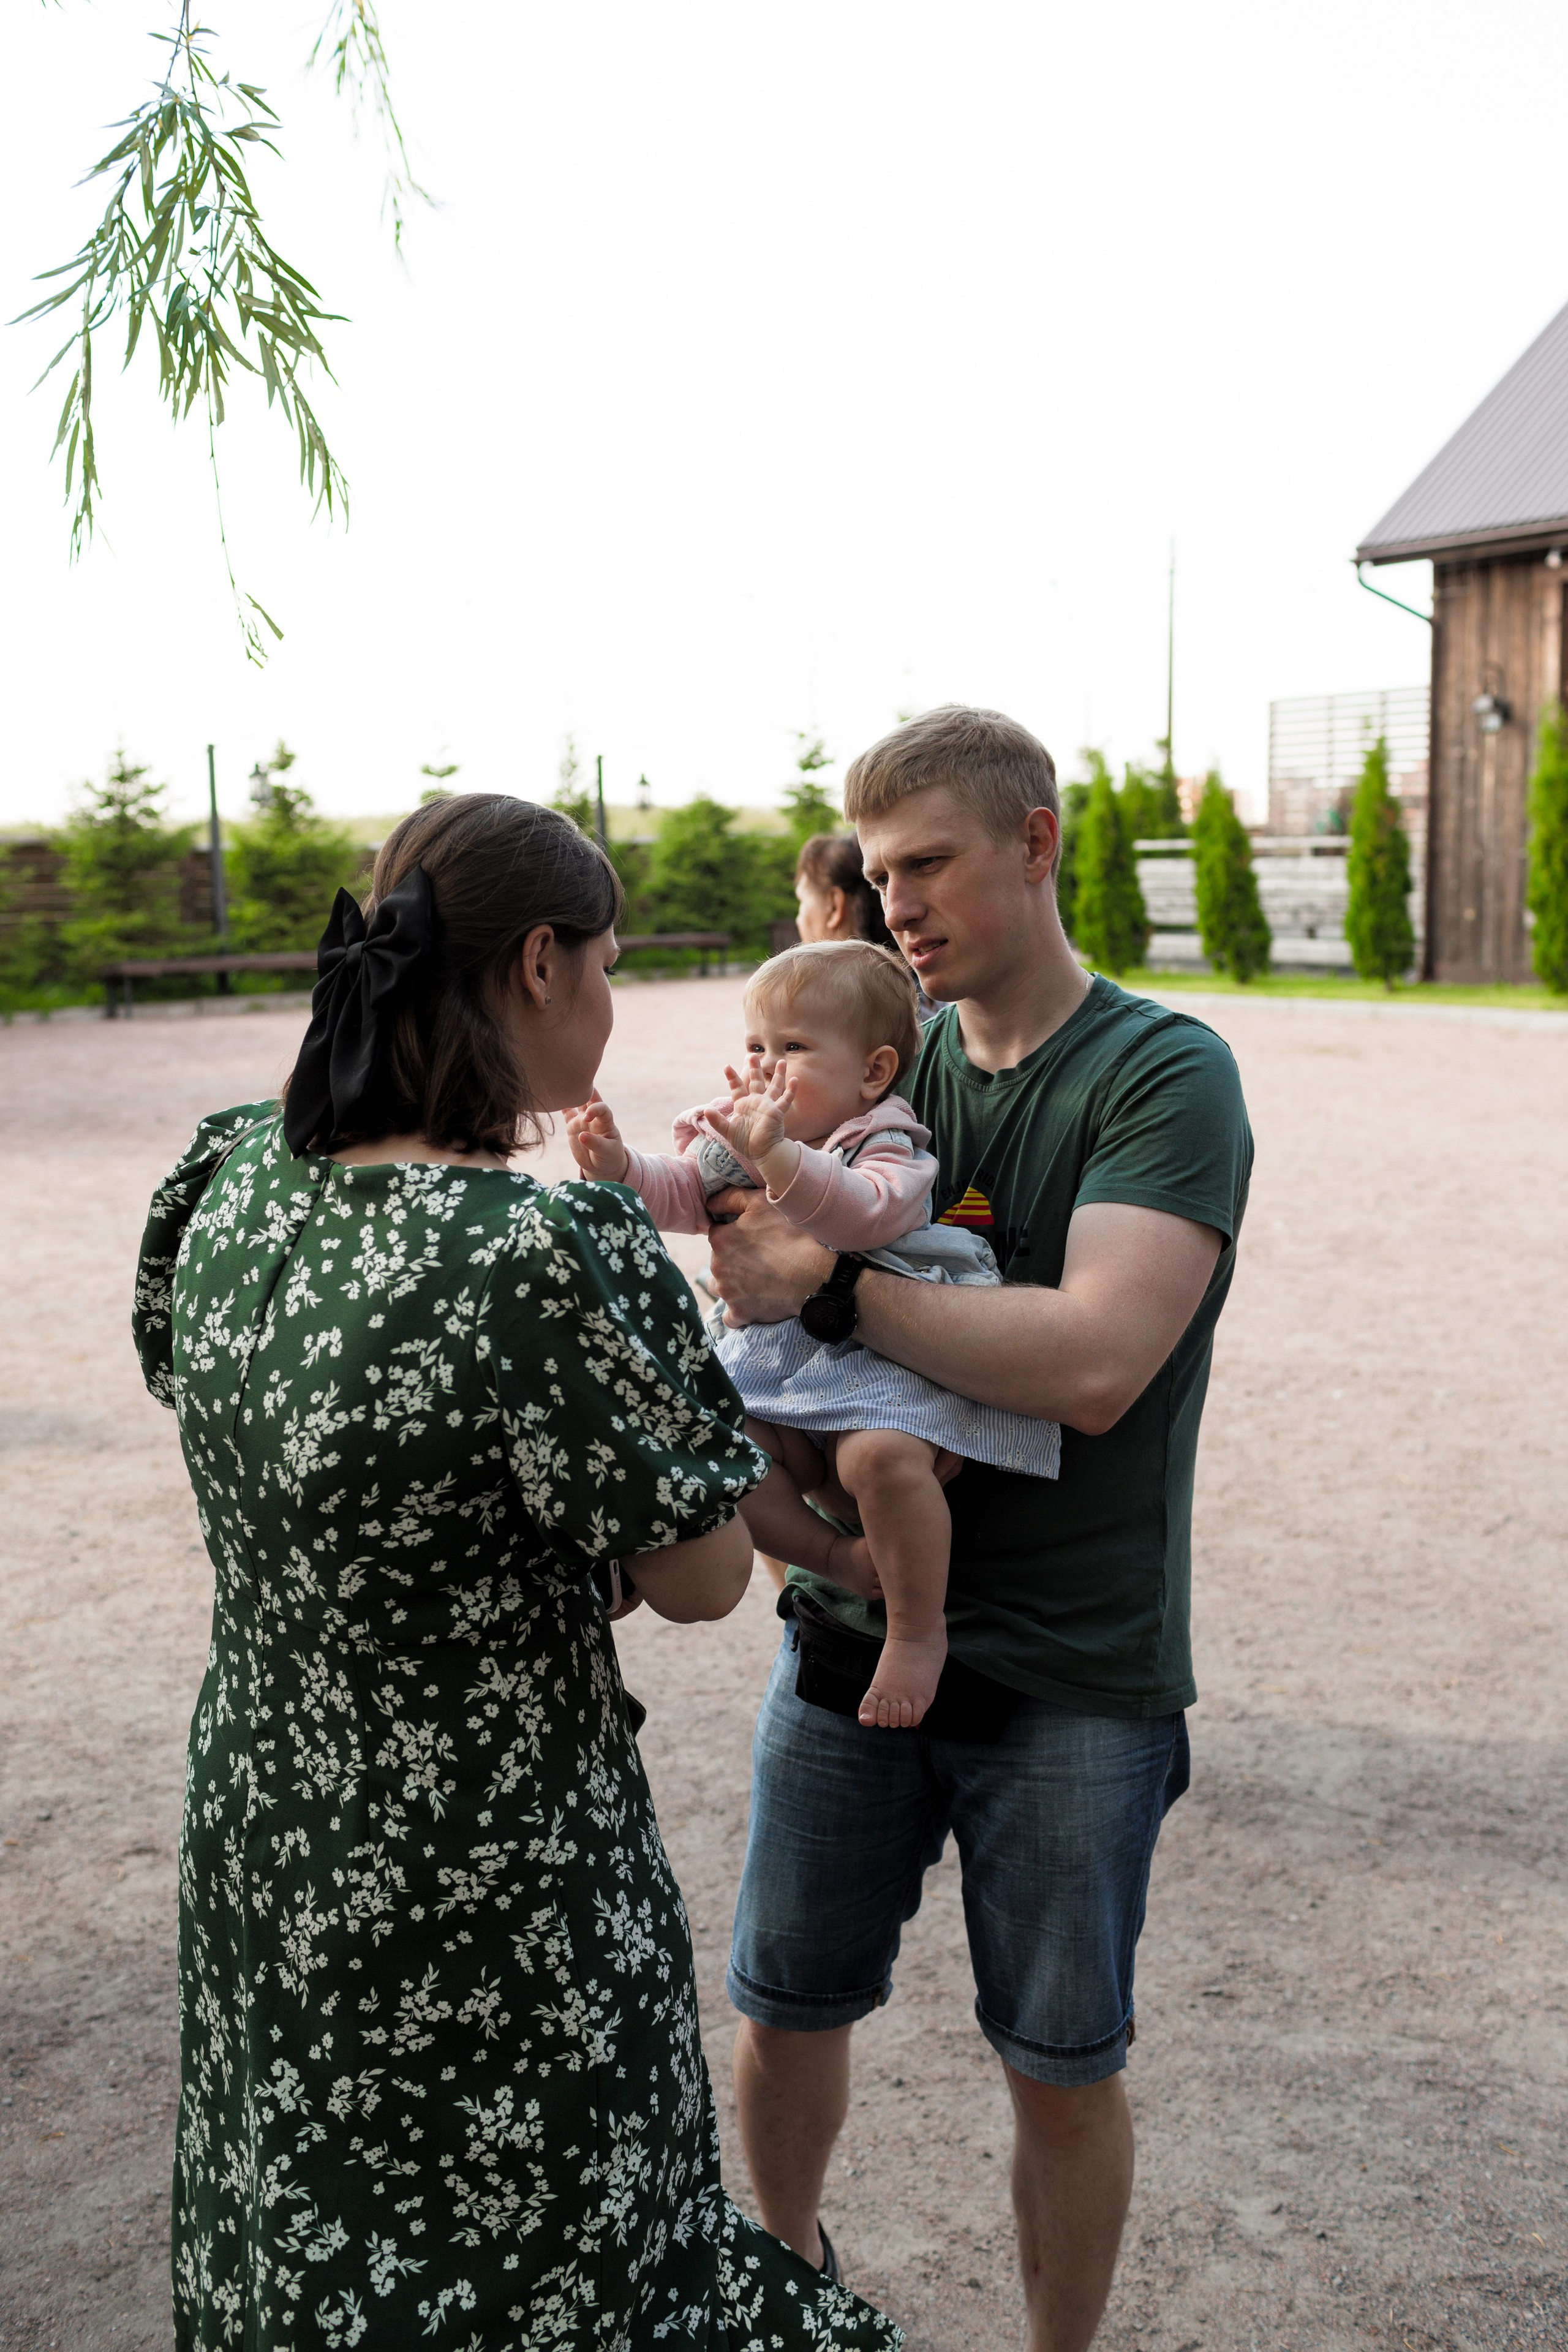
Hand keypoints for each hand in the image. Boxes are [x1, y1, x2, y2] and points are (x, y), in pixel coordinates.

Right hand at [565, 1089, 628, 1182]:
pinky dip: (560, 1105)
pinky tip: (553, 1097)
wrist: (600, 1163)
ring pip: (576, 1102)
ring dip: (571, 1094)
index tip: (586, 1118)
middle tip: (573, 1087)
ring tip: (560, 1086)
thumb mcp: (606, 1151)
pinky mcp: (572, 1126)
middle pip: (589, 1098)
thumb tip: (581, 1135)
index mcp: (605, 1121)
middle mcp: (593, 1117)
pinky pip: (566, 1113)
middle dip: (584, 1089)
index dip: (594, 1109)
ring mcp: (581, 1120)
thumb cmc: (609, 1155)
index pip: (601, 1108)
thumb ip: (595, 1143)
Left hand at [706, 1189, 832, 1322]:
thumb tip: (710, 1204)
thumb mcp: (762, 1202)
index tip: (754, 1237)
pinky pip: (730, 1316)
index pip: (718, 1233)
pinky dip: (739, 1311)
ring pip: (720, 1287)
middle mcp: (717, 1267)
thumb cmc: (791, 1235)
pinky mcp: (740, 1313)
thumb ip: (732, 1197)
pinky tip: (754, 1303)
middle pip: (719, 1260)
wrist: (815, 1275)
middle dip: (733, 1258)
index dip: (735, 1232)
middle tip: (760, 1257)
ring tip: (755, 1280)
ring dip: (731, 1284)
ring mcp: (728, 1293)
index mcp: (720, 1239)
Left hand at [709, 1056, 797, 1169]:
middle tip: (752, 1055)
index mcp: (743, 1105)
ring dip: (778, 1075)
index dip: (732, 1077)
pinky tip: (795, 1080)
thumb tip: (705, 1110)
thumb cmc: (745, 1143)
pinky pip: (785, 1100)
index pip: (737, 1087)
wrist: (761, 1153)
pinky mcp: (777, 1112)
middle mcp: (756, 1102)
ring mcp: (767, 1106)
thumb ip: (717, 1121)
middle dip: (754, 1068)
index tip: (726, 1066)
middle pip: (756, 1081)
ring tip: (782, 1061)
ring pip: (774, 1086)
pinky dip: (790, 1091)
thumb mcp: (727, 1131)